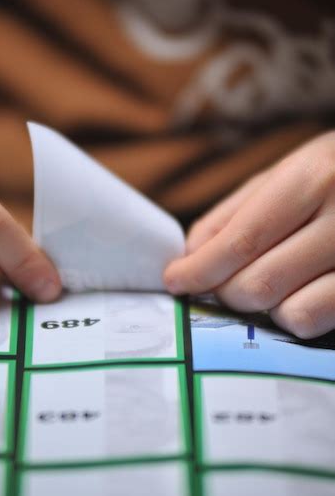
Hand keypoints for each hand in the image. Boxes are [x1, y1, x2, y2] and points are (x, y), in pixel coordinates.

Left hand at [164, 132, 334, 338]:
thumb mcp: (281, 174)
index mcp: (313, 178)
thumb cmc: (329, 173)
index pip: (242, 240)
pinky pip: (319, 321)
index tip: (175, 278)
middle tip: (216, 283)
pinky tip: (292, 294)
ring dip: (259, 307)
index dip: (200, 268)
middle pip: (259, 282)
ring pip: (290, 311)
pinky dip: (293, 315)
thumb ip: (232, 213)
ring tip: (259, 282)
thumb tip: (190, 256)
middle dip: (223, 292)